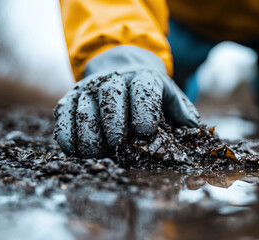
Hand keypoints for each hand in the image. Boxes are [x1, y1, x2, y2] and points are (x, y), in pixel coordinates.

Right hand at [54, 46, 199, 156]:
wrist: (118, 67)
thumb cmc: (148, 90)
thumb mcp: (169, 94)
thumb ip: (181, 110)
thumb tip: (193, 127)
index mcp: (141, 78)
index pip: (142, 90)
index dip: (144, 109)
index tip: (146, 131)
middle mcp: (112, 80)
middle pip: (110, 97)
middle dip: (113, 122)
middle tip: (117, 145)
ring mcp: (88, 89)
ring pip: (84, 107)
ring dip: (88, 132)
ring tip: (96, 154)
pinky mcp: (70, 99)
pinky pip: (64, 114)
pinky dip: (67, 133)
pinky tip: (74, 151)